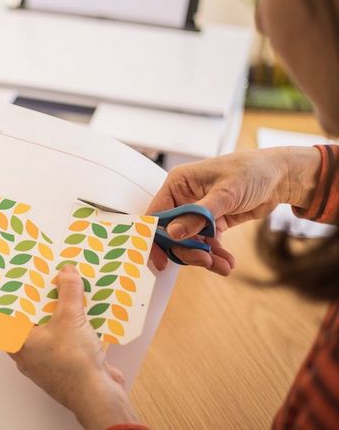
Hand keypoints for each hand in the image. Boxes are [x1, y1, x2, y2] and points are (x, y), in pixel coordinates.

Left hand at [11, 266, 138, 429]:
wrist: (98, 396)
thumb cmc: (73, 362)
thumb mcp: (71, 318)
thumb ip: (68, 292)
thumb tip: (66, 272)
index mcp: (20, 343)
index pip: (7, 316)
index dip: (12, 297)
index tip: (16, 280)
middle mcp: (29, 354)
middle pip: (31, 320)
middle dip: (41, 301)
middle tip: (46, 279)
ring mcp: (48, 361)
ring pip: (50, 330)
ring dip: (59, 313)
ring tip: (66, 290)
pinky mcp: (66, 365)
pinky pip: (66, 339)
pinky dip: (73, 326)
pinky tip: (84, 312)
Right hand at [147, 146, 320, 274]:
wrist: (281, 176)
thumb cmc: (253, 171)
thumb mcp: (225, 193)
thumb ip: (198, 215)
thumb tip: (173, 233)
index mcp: (178, 183)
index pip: (157, 214)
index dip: (156, 237)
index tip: (162, 258)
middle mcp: (184, 198)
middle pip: (173, 233)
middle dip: (187, 249)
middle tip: (204, 260)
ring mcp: (197, 212)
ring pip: (190, 241)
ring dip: (204, 256)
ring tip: (222, 265)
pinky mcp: (212, 222)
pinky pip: (207, 243)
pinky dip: (215, 255)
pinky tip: (227, 262)